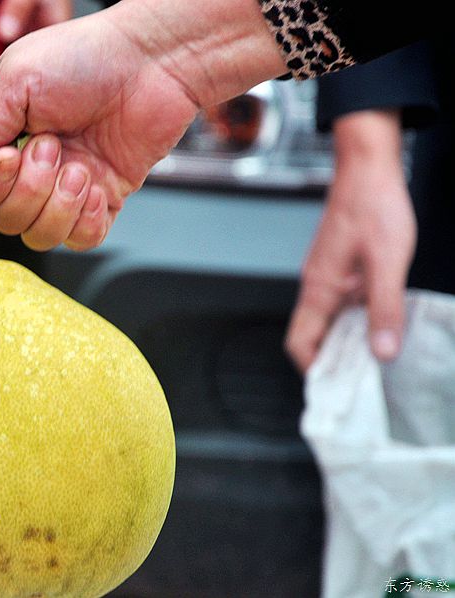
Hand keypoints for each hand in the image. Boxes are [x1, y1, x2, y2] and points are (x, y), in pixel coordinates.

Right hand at [0, 0, 284, 250]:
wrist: (150, 61)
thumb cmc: (83, 58)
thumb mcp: (16, 81)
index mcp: (4, 142)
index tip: (9, 154)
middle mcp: (32, 171)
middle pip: (5, 220)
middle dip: (28, 190)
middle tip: (53, 146)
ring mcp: (67, 190)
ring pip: (40, 237)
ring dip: (58, 205)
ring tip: (80, 166)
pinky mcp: (104, 201)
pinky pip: (81, 240)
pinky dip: (85, 220)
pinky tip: (96, 186)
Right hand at [285, 110, 415, 372]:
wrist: (368, 167)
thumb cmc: (374, 206)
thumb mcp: (387, 262)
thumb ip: (384, 308)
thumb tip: (383, 352)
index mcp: (319, 288)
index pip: (300, 343)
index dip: (313, 369)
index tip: (337, 387)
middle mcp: (316, 285)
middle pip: (312, 337)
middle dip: (333, 361)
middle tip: (364, 380)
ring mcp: (326, 276)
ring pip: (327, 321)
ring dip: (347, 341)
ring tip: (377, 356)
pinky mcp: (338, 267)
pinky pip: (339, 304)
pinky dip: (355, 321)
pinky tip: (381, 321)